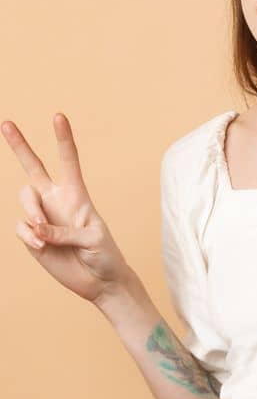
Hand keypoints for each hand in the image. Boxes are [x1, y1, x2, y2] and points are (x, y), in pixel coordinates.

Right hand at [4, 114, 135, 305]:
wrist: (99, 281)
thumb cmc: (105, 255)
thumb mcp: (93, 240)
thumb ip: (65, 232)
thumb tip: (36, 228)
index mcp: (78, 195)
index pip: (68, 161)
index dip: (63, 139)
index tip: (58, 116)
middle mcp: (56, 200)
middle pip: (34, 168)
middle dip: (20, 146)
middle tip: (7, 123)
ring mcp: (41, 217)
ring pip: (24, 198)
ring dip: (32, 213)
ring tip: (43, 234)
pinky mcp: (31, 236)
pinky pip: (21, 228)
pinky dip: (29, 236)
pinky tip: (41, 246)